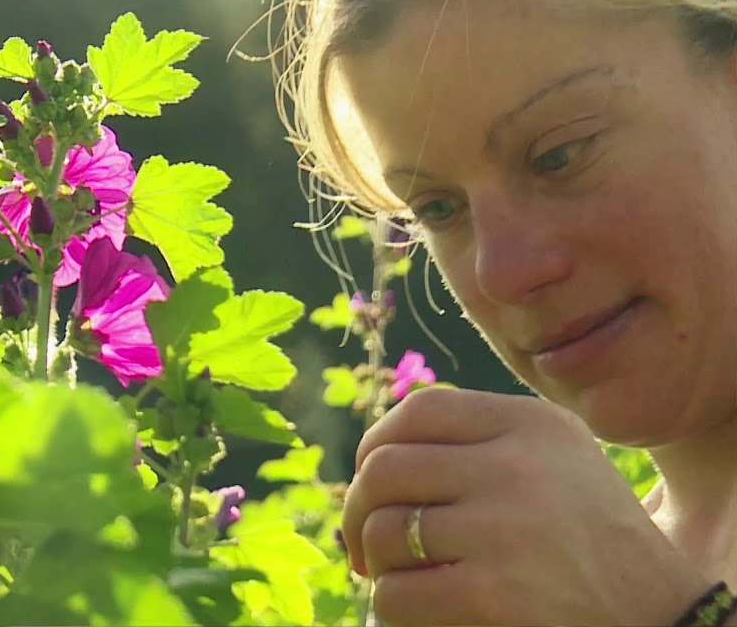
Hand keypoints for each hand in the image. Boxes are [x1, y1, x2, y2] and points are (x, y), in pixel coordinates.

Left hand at [340, 387, 710, 625]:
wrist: (659, 618)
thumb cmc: (588, 538)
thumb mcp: (555, 461)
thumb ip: (479, 442)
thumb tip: (371, 457)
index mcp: (530, 423)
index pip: (419, 411)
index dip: (375, 446)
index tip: (371, 484)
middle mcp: (517, 466)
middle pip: (385, 470)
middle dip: (358, 510)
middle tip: (364, 545)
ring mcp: (504, 529)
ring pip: (383, 532)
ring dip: (377, 564)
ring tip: (399, 579)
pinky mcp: (493, 594)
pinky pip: (396, 595)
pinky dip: (393, 608)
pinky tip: (418, 611)